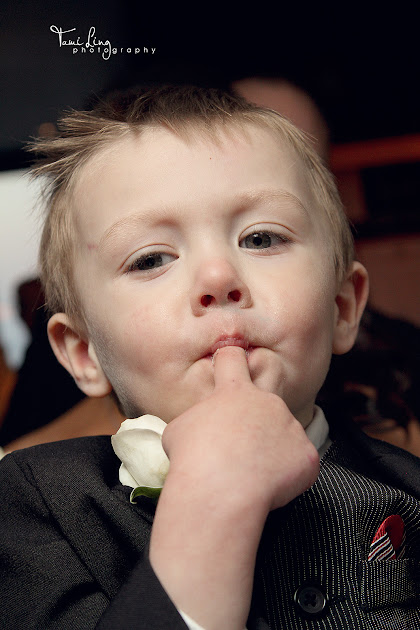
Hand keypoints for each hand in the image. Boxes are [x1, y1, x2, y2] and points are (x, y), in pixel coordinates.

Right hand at [150, 346, 318, 629]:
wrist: (220, 489)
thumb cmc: (193, 459)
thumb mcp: (179, 428)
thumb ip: (198, 419)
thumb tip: (202, 428)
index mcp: (233, 391)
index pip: (232, 357)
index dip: (229, 357)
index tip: (228, 359)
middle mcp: (266, 401)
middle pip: (272, 371)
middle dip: (267, 372)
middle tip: (257, 393)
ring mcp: (290, 425)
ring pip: (285, 428)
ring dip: (272, 443)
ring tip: (251, 469)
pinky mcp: (306, 454)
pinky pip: (300, 460)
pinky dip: (287, 473)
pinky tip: (268, 485)